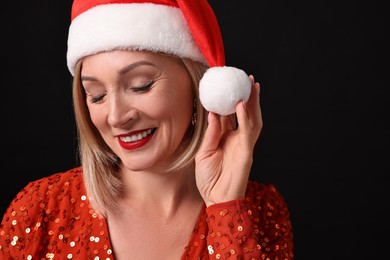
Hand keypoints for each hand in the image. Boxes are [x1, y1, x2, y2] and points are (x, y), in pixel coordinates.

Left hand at [195, 75, 261, 206]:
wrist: (215, 198)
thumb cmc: (209, 178)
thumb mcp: (204, 152)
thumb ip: (211, 133)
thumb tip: (213, 113)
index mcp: (226, 138)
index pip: (229, 115)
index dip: (230, 101)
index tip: (228, 85)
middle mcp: (237, 139)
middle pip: (245, 114)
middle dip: (248, 96)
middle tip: (247, 79)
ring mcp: (244, 145)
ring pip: (252, 119)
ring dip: (253, 102)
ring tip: (251, 85)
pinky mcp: (247, 152)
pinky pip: (247, 132)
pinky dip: (246, 117)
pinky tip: (242, 104)